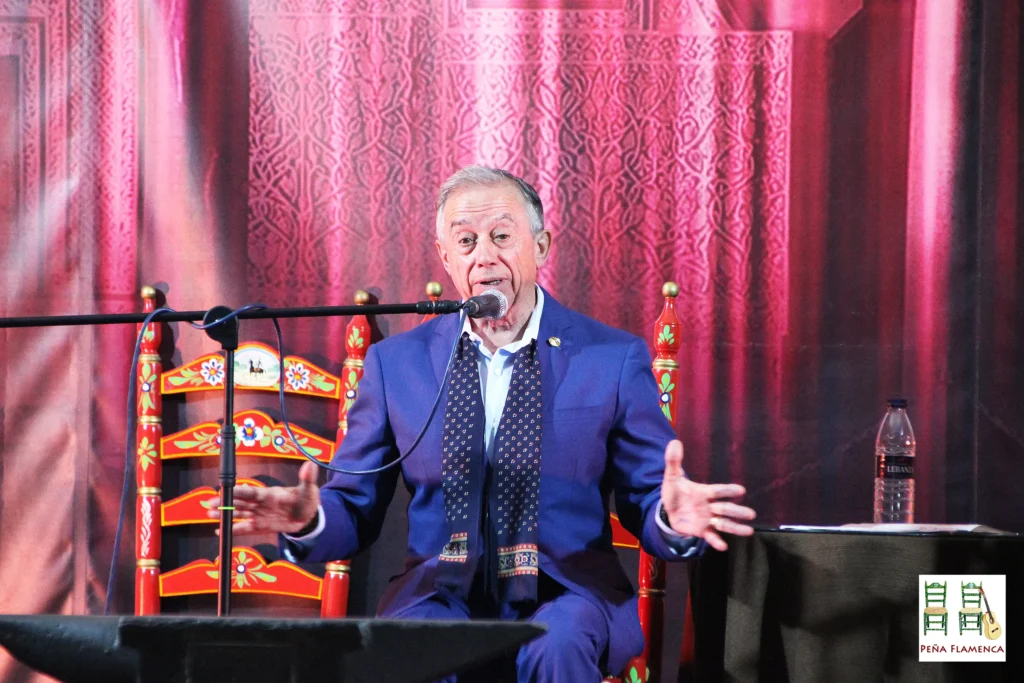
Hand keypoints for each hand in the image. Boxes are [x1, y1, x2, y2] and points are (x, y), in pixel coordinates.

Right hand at [205, 461, 320, 534]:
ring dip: (226, 515)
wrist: (308, 517)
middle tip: (209, 504)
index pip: (251, 492)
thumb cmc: (306, 500)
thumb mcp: (309, 490)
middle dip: (225, 503)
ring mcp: (260, 515)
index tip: (225, 490)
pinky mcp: (261, 526)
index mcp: (269, 494)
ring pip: (239, 514)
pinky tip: (222, 532)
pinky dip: (234, 530)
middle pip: (240, 503)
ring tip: (210, 515)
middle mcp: (260, 504)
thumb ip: (307, 479)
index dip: (238, 492)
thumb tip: (310, 464)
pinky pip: (246, 528)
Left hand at [660, 440, 755, 550]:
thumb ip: (673, 461)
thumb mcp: (671, 477)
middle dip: (737, 511)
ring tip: (749, 531)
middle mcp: (709, 506)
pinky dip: (716, 541)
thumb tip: (674, 441)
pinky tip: (723, 546)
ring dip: (735, 527)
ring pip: (723, 524)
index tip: (741, 491)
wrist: (668, 510)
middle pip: (724, 509)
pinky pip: (710, 536)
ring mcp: (706, 519)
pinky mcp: (701, 531)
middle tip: (751, 514)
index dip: (727, 491)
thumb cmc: (674, 492)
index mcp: (704, 492)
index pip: (717, 491)